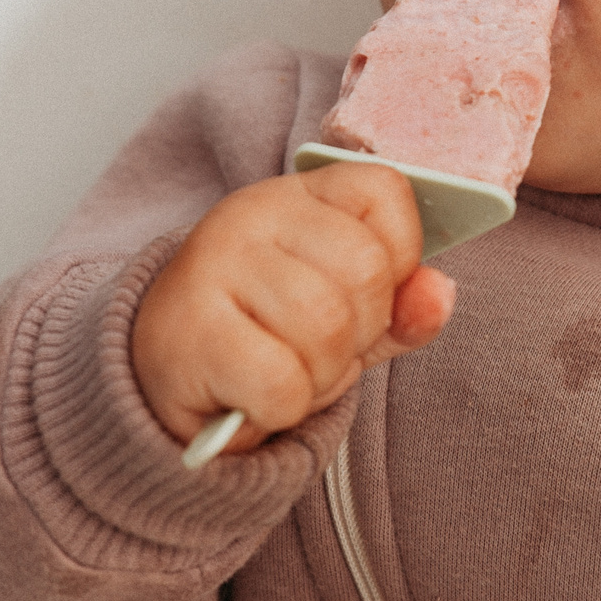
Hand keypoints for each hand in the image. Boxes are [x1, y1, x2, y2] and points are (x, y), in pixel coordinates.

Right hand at [130, 164, 456, 453]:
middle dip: (361, 333)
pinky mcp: (189, 333)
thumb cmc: (265, 339)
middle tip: (318, 350)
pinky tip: (253, 398)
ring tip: (285, 372)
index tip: (365, 295)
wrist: (162, 382)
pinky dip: (282, 408)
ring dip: (321, 375)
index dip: (400, 255)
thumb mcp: (345, 314)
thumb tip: (439, 294)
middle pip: (365, 270)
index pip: (385, 191)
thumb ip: (399, 304)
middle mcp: (250, 215)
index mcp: (296, 196)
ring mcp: (213, 268)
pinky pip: (282, 383)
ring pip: (327, 328)